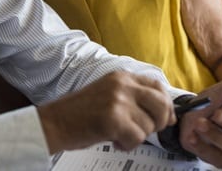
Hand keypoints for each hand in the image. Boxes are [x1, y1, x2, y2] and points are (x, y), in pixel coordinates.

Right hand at [37, 71, 174, 153]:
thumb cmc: (80, 113)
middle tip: (143, 130)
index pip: (157, 86)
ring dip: (136, 136)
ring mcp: (118, 101)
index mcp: (121, 76)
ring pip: (149, 126)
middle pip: (161, 104)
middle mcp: (122, 85)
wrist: (54, 122)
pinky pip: (137, 138)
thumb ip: (134, 97)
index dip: (166, 104)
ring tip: (118, 134)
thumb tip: (167, 114)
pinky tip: (113, 140)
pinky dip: (127, 145)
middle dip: (159, 122)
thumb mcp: (109, 94)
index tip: (166, 118)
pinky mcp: (113, 119)